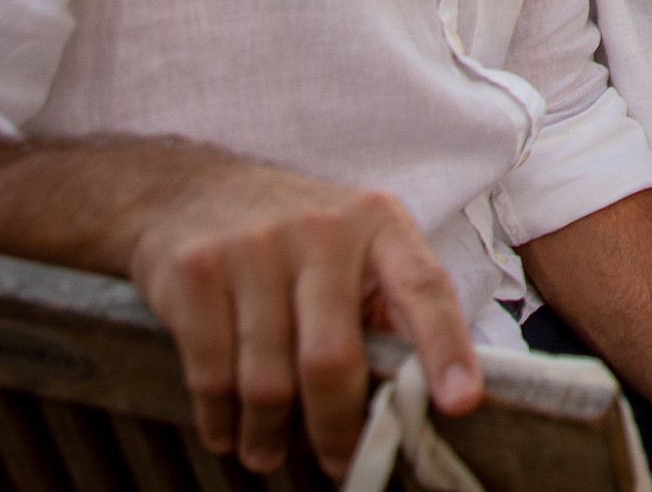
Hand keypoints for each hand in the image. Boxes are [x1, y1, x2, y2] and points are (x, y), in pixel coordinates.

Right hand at [125, 163, 479, 476]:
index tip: (461, 402)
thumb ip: (385, 308)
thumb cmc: (295, 237)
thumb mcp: (353, 247)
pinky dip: (220, 419)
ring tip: (268, 453)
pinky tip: (227, 430)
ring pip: (267, 380)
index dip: (445, 347)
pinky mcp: (197, 271)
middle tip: (337, 463)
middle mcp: (321, 229)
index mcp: (379, 222)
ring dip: (269, 434)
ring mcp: (254, 247)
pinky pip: (212, 374)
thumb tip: (415, 395)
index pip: (424, 288)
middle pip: (331, 357)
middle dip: (335, 427)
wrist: (189, 189)